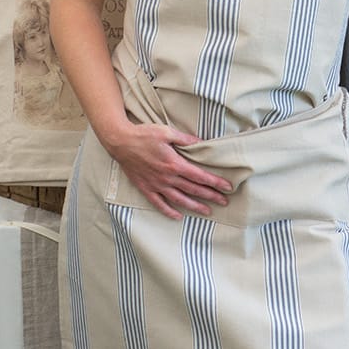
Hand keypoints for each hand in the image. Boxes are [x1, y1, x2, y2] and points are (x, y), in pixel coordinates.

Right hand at [99, 122, 231, 219]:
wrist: (120, 142)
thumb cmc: (144, 135)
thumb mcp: (167, 132)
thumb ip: (186, 139)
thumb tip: (202, 142)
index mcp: (174, 164)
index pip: (200, 176)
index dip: (215, 182)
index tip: (228, 187)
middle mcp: (167, 177)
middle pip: (193, 190)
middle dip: (211, 196)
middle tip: (225, 202)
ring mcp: (156, 184)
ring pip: (179, 199)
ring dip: (195, 206)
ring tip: (207, 211)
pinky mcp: (145, 188)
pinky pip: (158, 203)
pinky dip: (168, 211)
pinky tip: (178, 216)